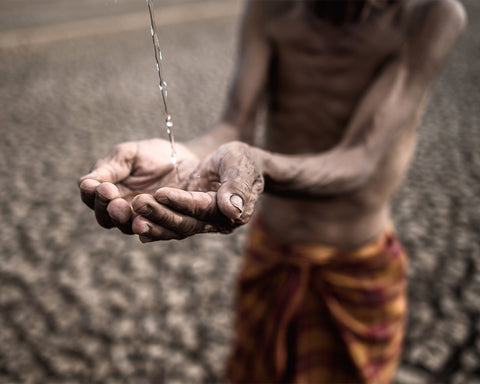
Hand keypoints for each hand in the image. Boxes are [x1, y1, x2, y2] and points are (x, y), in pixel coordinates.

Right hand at [78, 139, 198, 233]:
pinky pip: (151, 229)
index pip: (90, 197)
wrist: (187, 161)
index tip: (100, 185)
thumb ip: (109, 169)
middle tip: (111, 196)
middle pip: (104, 217)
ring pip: (125, 226)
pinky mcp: (160, 225)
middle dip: (105, 207)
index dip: (91, 193)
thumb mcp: (128, 156)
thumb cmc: (154, 156)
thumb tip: (86, 183)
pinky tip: (144, 219)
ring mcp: (140, 220)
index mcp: (107, 191)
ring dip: (122, 218)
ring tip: (124, 207)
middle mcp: (120, 210)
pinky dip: (146, 226)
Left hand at [130, 141, 264, 240]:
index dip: (181, 202)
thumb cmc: (241, 161)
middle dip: (161, 215)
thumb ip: (237, 186)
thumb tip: (232, 210)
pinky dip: (153, 227)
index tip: (160, 193)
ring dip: (152, 223)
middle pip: (185, 223)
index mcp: (231, 210)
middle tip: (138, 203)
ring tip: (130, 215)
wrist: (238, 164)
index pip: (202, 208)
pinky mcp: (188, 219)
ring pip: (174, 228)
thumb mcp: (241, 165)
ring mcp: (201, 223)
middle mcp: (215, 222)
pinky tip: (133, 224)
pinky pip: (169, 227)